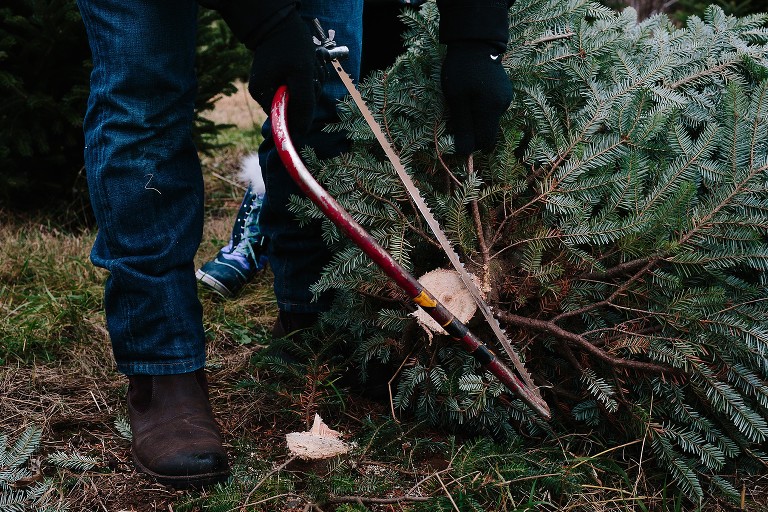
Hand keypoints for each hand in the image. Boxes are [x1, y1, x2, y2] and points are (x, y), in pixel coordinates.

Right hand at [248, 11, 318, 135]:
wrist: (280, 22)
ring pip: (300, 98)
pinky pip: (299, 88)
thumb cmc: (290, 45)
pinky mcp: (281, 80)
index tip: (310, 87)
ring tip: (309, 64)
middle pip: (294, 109)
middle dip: (309, 92)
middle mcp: (265, 94)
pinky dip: (308, 78)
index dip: (303, 108)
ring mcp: (272, 87)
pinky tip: (308, 64)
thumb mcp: (301, 73)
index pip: (287, 119)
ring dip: (311, 83)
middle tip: (311, 72)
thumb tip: (302, 131)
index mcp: (264, 96)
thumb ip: (303, 102)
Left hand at [441, 42, 511, 154]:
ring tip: (459, 104)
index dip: (469, 144)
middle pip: (487, 132)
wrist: (475, 42)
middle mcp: (503, 106)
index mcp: (492, 109)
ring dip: (473, 120)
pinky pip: (490, 110)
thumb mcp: (456, 99)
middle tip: (452, 119)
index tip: (453, 137)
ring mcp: (505, 99)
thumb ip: (462, 126)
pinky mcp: (504, 92)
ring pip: (488, 121)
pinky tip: (469, 97)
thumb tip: (464, 153)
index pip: (484, 141)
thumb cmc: (461, 70)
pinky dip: (479, 110)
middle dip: (470, 131)